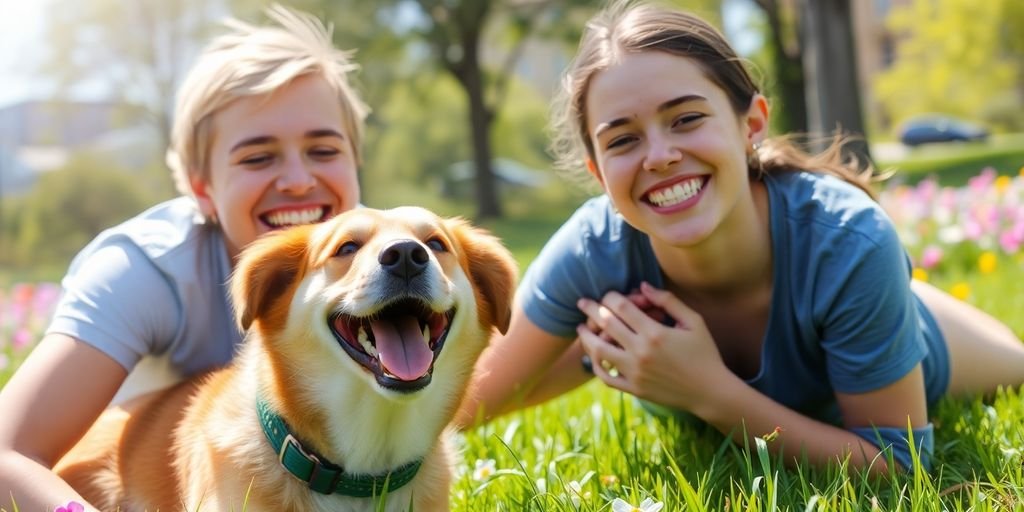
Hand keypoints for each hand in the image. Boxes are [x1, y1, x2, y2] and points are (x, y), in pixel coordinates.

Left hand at [576, 282, 729, 410]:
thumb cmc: (704, 353)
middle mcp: (641, 352)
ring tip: (582, 328)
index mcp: (655, 333)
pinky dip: (596, 366)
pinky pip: (606, 377)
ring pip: (599, 351)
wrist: (710, 391)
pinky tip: (593, 355)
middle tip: (582, 302)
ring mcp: (635, 372)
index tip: (607, 294)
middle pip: (606, 324)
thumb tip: (642, 286)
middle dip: (591, 309)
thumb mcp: (693, 322)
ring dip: (587, 337)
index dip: (610, 297)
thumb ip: (668, 301)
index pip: (622, 307)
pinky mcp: (633, 389)